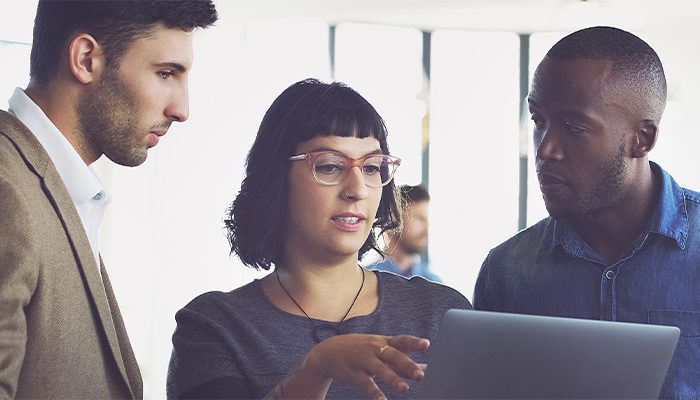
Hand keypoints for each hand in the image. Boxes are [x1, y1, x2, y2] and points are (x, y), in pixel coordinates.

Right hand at [303, 334, 429, 399]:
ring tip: (404, 389)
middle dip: (407, 364)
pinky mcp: (354, 374)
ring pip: (380, 370)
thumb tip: (426, 368)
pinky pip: (366, 384)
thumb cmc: (361, 350)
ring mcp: (364, 361)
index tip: (426, 344)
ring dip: (392, 379)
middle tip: (420, 375)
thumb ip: (402, 359)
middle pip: (393, 355)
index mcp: (383, 341)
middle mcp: (375, 349)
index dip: (413, 342)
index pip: (401, 341)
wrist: (328, 351)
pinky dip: (374, 392)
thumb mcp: (380, 350)